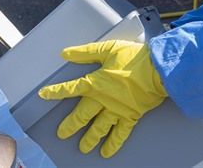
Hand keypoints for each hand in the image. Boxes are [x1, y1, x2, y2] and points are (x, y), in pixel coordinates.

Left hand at [38, 40, 166, 157]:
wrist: (159, 71)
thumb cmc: (134, 58)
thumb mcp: (107, 49)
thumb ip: (85, 53)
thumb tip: (65, 53)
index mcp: (95, 82)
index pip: (70, 89)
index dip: (56, 92)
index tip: (44, 95)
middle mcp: (103, 100)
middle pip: (82, 115)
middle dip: (71, 125)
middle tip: (62, 134)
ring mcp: (117, 110)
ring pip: (99, 128)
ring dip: (89, 138)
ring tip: (82, 147)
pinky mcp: (131, 116)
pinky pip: (120, 134)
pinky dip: (113, 143)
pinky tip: (106, 152)